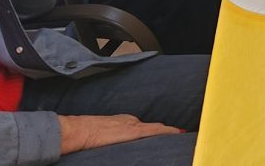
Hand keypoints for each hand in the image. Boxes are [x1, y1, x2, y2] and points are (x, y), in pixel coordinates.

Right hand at [58, 114, 180, 154]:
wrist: (81, 130)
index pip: (145, 126)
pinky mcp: (135, 132)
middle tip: (180, 133)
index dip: (157, 130)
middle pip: (153, 127)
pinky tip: (178, 133)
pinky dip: (168, 132)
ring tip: (183, 133)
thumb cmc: (87, 134)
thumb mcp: (103, 135)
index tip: (168, 131)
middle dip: (165, 131)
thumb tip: (111, 142)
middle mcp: (132, 121)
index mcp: (124, 122)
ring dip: (169, 132)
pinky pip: (156, 131)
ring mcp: (134, 126)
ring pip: (157, 129)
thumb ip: (112, 137)